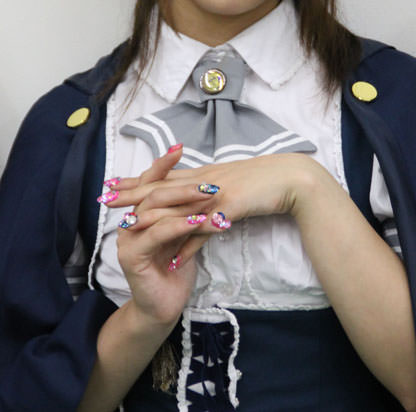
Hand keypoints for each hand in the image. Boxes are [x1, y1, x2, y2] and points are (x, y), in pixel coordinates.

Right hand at [104, 147, 215, 325]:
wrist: (164, 308)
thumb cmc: (175, 269)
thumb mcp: (183, 234)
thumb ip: (185, 212)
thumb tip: (205, 186)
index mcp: (139, 213)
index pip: (149, 182)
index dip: (163, 164)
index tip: (180, 148)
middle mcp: (130, 222)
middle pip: (153, 192)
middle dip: (183, 184)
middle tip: (210, 182)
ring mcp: (128, 239)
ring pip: (155, 210)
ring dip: (185, 202)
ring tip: (211, 198)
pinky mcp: (133, 256)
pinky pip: (157, 233)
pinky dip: (179, 225)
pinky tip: (199, 221)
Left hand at [104, 148, 323, 265]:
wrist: (292, 178)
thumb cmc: (266, 180)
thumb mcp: (234, 182)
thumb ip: (212, 190)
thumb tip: (196, 199)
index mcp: (206, 174)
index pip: (165, 175)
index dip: (138, 179)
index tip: (115, 183)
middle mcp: (205, 182)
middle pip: (162, 187)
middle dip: (132, 194)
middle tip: (105, 199)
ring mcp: (216, 195)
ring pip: (177, 207)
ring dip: (151, 219)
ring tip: (127, 229)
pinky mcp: (230, 209)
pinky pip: (205, 230)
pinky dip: (188, 246)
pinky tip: (174, 259)